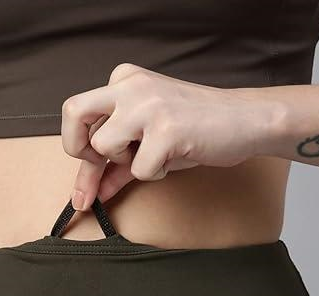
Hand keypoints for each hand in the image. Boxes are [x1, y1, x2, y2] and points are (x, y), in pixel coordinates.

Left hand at [61, 62, 282, 209]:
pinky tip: (175, 156)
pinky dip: (155, 174)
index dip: (78, 150)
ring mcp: (147, 105)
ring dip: (129, 164)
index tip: (88, 178)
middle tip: (95, 168)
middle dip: (77, 149)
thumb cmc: (196, 129)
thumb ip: (116, 164)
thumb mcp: (148, 141)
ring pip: (104, 147)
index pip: (80, 113)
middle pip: (73, 113)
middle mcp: (131, 86)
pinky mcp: (165, 128)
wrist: (245, 121)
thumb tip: (90, 193)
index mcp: (124, 80)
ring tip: (157, 154)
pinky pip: (138, 169)